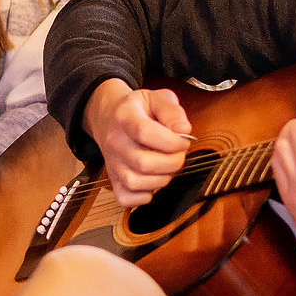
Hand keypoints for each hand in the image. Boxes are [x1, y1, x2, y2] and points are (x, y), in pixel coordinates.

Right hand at [82, 78, 192, 207]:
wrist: (111, 117)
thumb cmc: (140, 109)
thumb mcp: (157, 98)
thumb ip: (173, 111)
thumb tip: (184, 132)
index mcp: (124, 116)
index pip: (144, 132)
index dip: (171, 141)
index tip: (184, 141)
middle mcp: (114, 141)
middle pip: (142, 162)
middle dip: (172, 162)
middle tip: (179, 154)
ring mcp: (111, 162)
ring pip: (135, 182)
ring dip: (161, 179)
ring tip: (167, 166)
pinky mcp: (113, 179)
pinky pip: (126, 198)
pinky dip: (144, 196)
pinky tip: (153, 180)